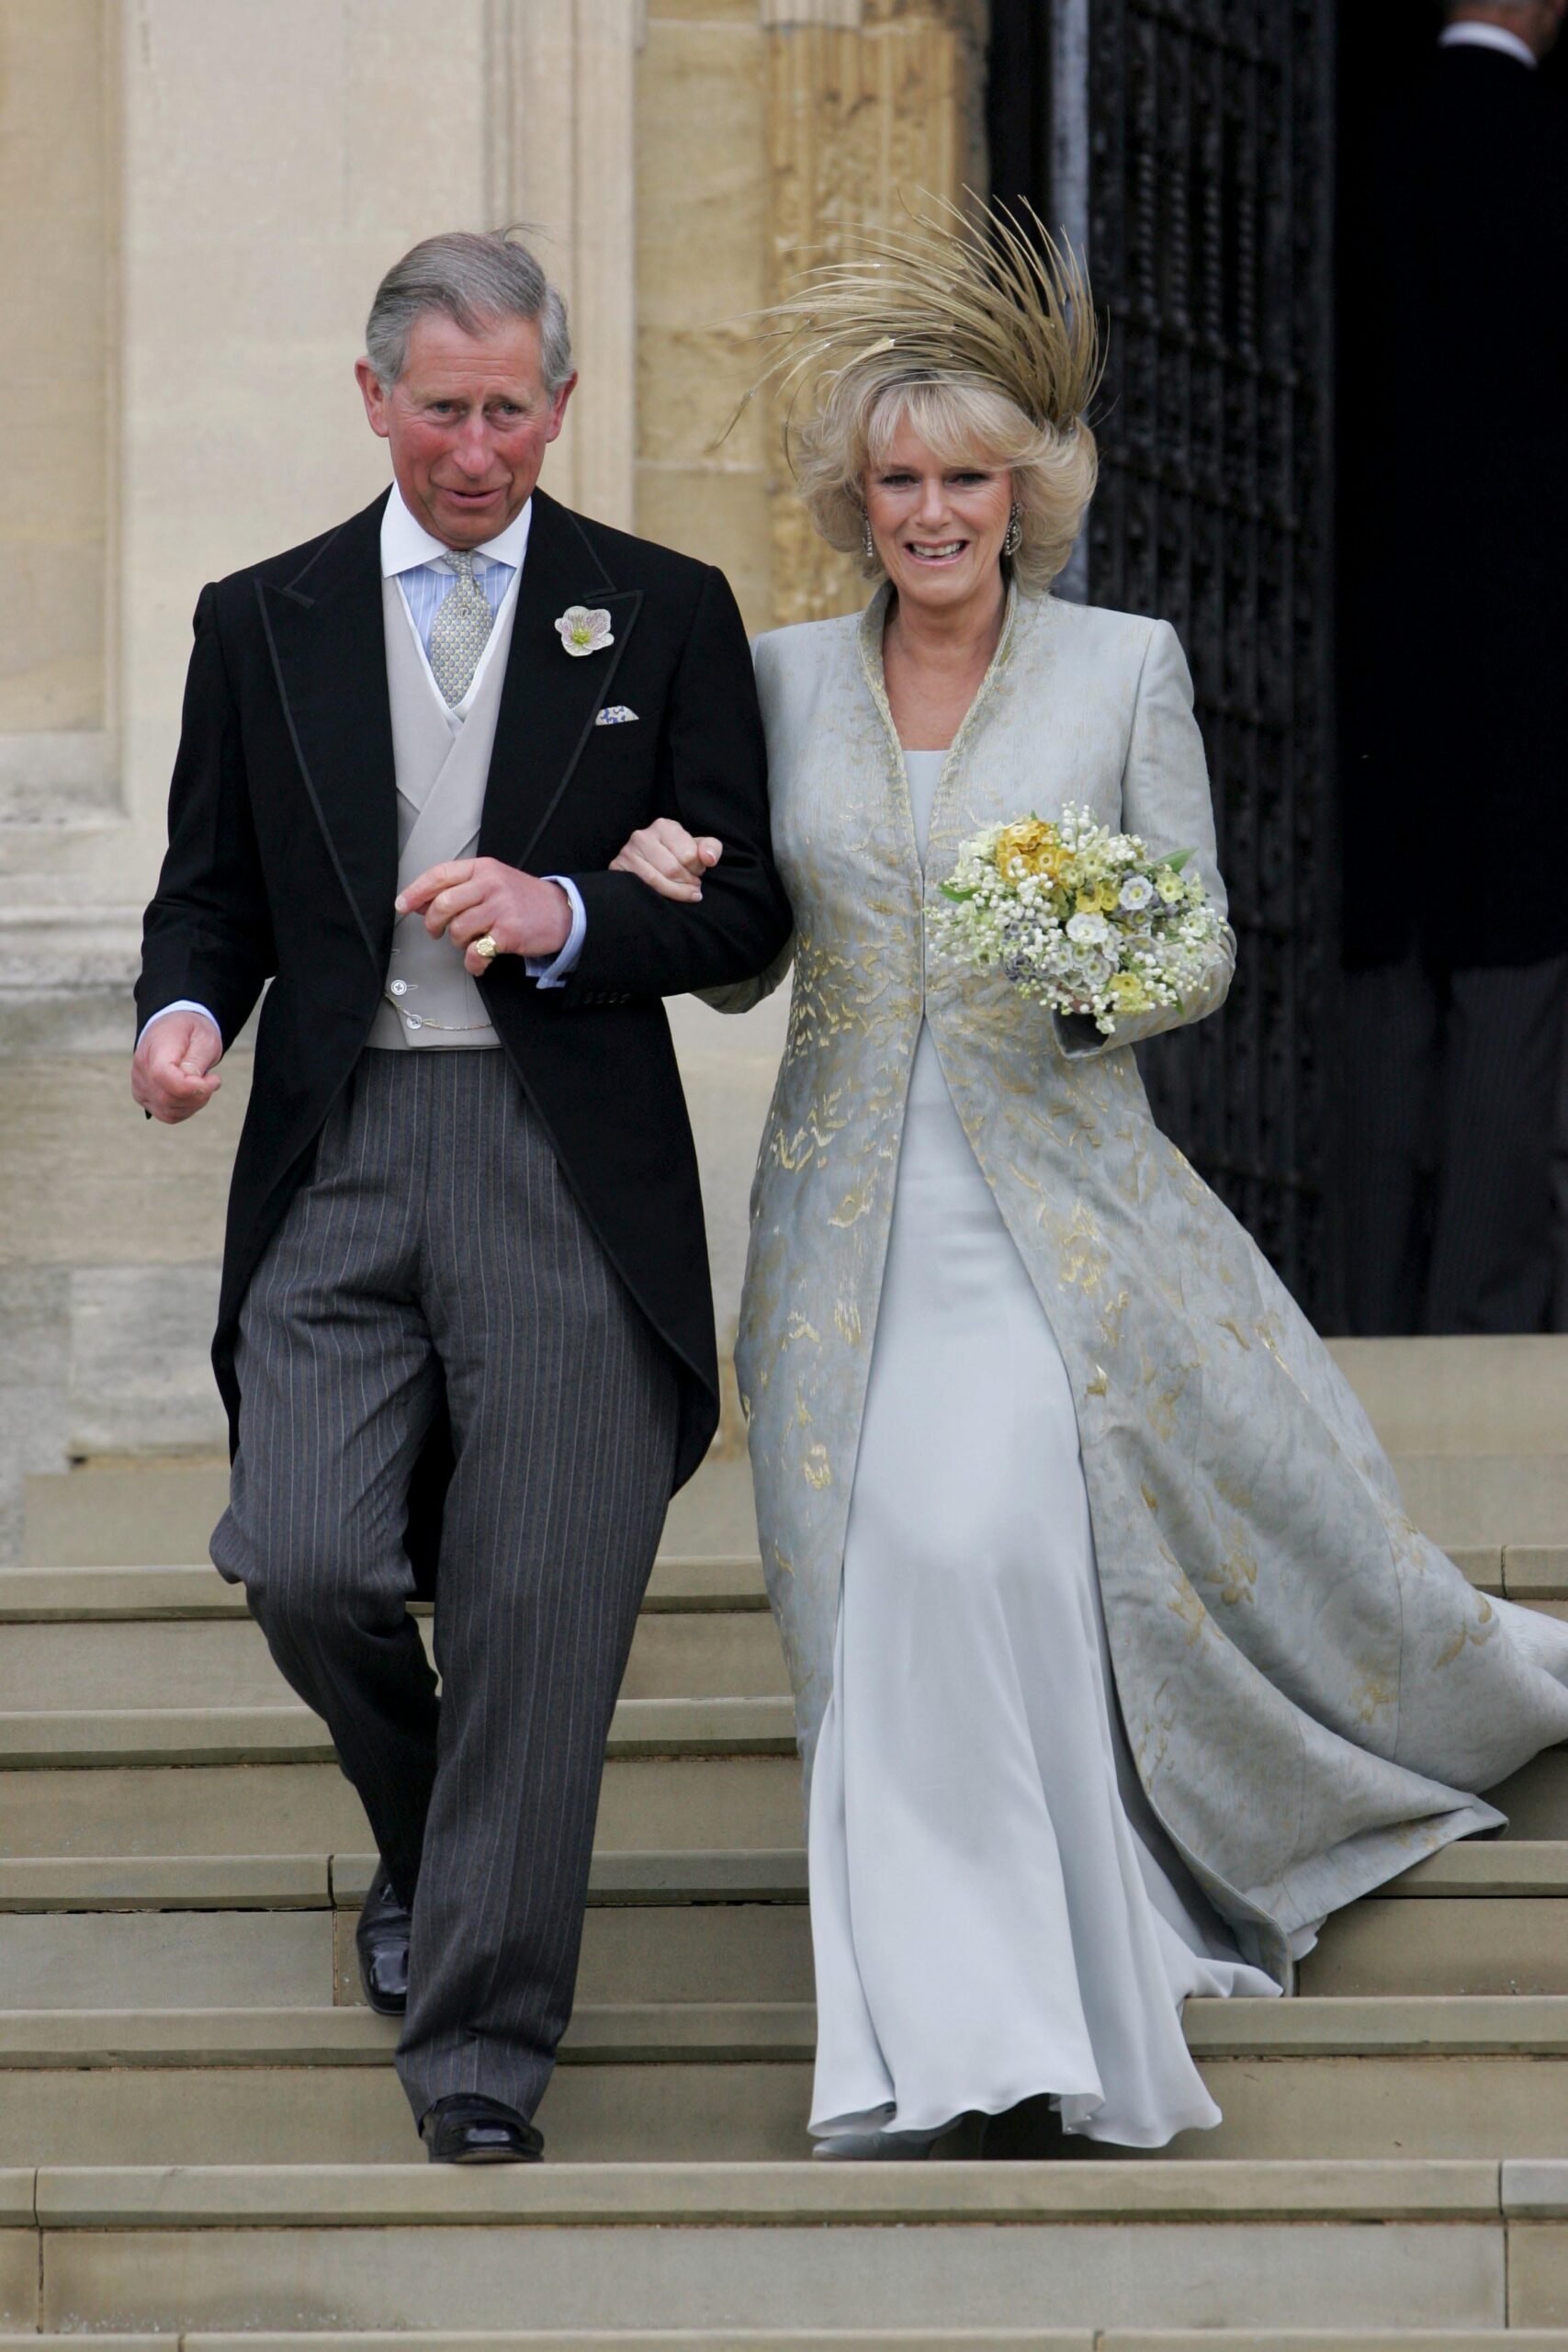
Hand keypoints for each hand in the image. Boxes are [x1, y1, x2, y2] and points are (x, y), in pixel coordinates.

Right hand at [132, 1011, 223, 1123]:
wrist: (174, 1027)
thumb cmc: (191, 1031)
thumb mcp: (204, 1037)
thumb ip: (197, 1060)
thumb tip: (190, 1081)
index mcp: (155, 1048)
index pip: (162, 1076)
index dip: (190, 1087)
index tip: (213, 1079)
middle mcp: (141, 1069)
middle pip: (168, 1098)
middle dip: (199, 1096)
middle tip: (212, 1080)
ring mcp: (140, 1086)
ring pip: (169, 1111)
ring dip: (194, 1103)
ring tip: (202, 1083)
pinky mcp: (145, 1097)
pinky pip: (167, 1115)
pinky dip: (186, 1109)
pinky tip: (194, 1093)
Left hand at [397, 858, 570, 976]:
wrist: (562, 912)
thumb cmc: (523, 899)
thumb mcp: (492, 883)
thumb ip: (460, 889)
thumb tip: (421, 903)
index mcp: (483, 869)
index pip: (440, 875)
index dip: (416, 892)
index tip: (403, 905)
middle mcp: (490, 884)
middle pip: (444, 904)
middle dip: (433, 923)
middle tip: (436, 932)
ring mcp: (501, 908)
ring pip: (458, 930)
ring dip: (458, 942)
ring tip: (471, 941)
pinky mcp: (509, 932)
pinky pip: (477, 952)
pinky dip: (473, 962)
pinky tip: (479, 960)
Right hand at [610, 817, 721, 904]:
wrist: (651, 866)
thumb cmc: (679, 856)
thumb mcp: (699, 848)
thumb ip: (712, 848)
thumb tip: (708, 859)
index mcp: (664, 826)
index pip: (689, 856)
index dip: (698, 870)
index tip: (698, 872)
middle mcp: (642, 836)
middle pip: (673, 870)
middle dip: (687, 883)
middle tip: (693, 887)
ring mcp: (627, 852)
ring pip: (656, 881)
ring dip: (675, 892)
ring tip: (685, 894)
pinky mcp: (617, 868)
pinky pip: (641, 887)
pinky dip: (657, 896)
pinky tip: (666, 898)